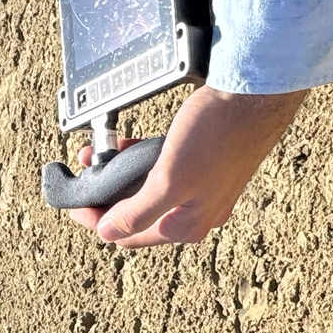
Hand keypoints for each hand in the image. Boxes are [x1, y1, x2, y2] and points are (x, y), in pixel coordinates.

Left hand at [69, 87, 309, 246]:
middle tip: (88, 166)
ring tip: (103, 151)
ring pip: (148, 190)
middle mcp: (197, 213)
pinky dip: (142, 161)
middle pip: (137, 213)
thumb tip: (108, 235)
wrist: (256, 95)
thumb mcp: (169, 180)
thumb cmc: (218, 135)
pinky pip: (163, 172)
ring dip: (122, 173)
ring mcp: (202, 190)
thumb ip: (137, 213)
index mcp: (187, 226)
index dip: (95, 219)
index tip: (75, 199)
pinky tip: (131, 144)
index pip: (127, 236)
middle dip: (107, 191)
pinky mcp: (205, 166)